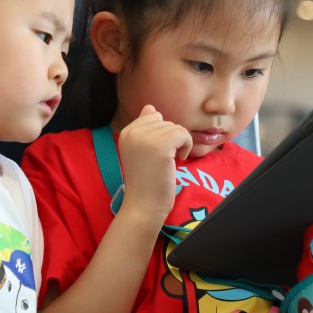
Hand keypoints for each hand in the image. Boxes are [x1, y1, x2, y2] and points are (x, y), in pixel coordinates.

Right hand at [117, 105, 191, 224]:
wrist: (143, 205)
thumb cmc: (145, 181)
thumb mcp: (139, 150)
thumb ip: (144, 128)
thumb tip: (150, 107)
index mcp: (126, 131)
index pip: (152, 116)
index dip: (161, 134)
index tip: (157, 153)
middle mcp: (133, 131)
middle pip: (165, 121)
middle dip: (171, 139)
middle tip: (163, 160)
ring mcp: (146, 137)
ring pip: (176, 127)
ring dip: (179, 144)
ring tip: (169, 162)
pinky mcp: (161, 146)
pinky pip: (183, 134)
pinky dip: (186, 146)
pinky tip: (178, 160)